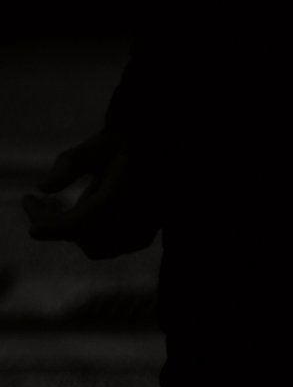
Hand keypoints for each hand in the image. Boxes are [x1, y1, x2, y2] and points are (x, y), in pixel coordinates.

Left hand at [22, 131, 160, 259]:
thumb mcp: (99, 143)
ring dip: (80, 228)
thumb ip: (68, 163)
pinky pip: (113, 246)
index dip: (41, 218)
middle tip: (47, 201)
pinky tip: (100, 210)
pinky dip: (99, 234)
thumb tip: (43, 187)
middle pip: (80, 236)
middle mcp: (132, 221)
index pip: (69, 225)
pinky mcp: (148, 235)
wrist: (171, 144)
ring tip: (85, 197)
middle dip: (61, 221)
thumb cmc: (134, 140)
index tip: (27, 200)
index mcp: (118, 200)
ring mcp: (142, 232)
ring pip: (95, 246)